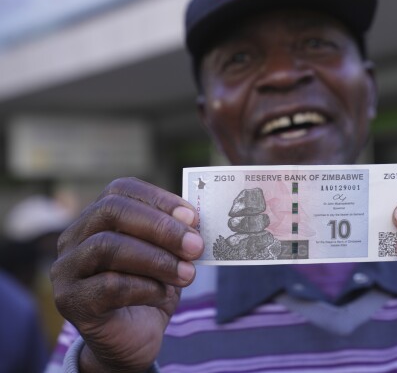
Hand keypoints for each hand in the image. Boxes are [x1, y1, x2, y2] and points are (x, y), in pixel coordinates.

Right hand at [51, 178, 203, 371]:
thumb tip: (195, 222)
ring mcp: (67, 269)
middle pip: (111, 212)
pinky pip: (108, 286)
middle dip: (160, 226)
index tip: (193, 216)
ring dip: (157, 259)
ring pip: (107, 247)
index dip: (159, 198)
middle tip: (195, 245)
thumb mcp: (168, 257)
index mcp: (98, 217)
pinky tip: (165, 294)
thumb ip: (177, 236)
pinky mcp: (70, 301)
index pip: (121, 190)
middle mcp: (74, 237)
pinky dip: (145, 287)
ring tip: (188, 274)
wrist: (132, 339)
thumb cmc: (150, 289)